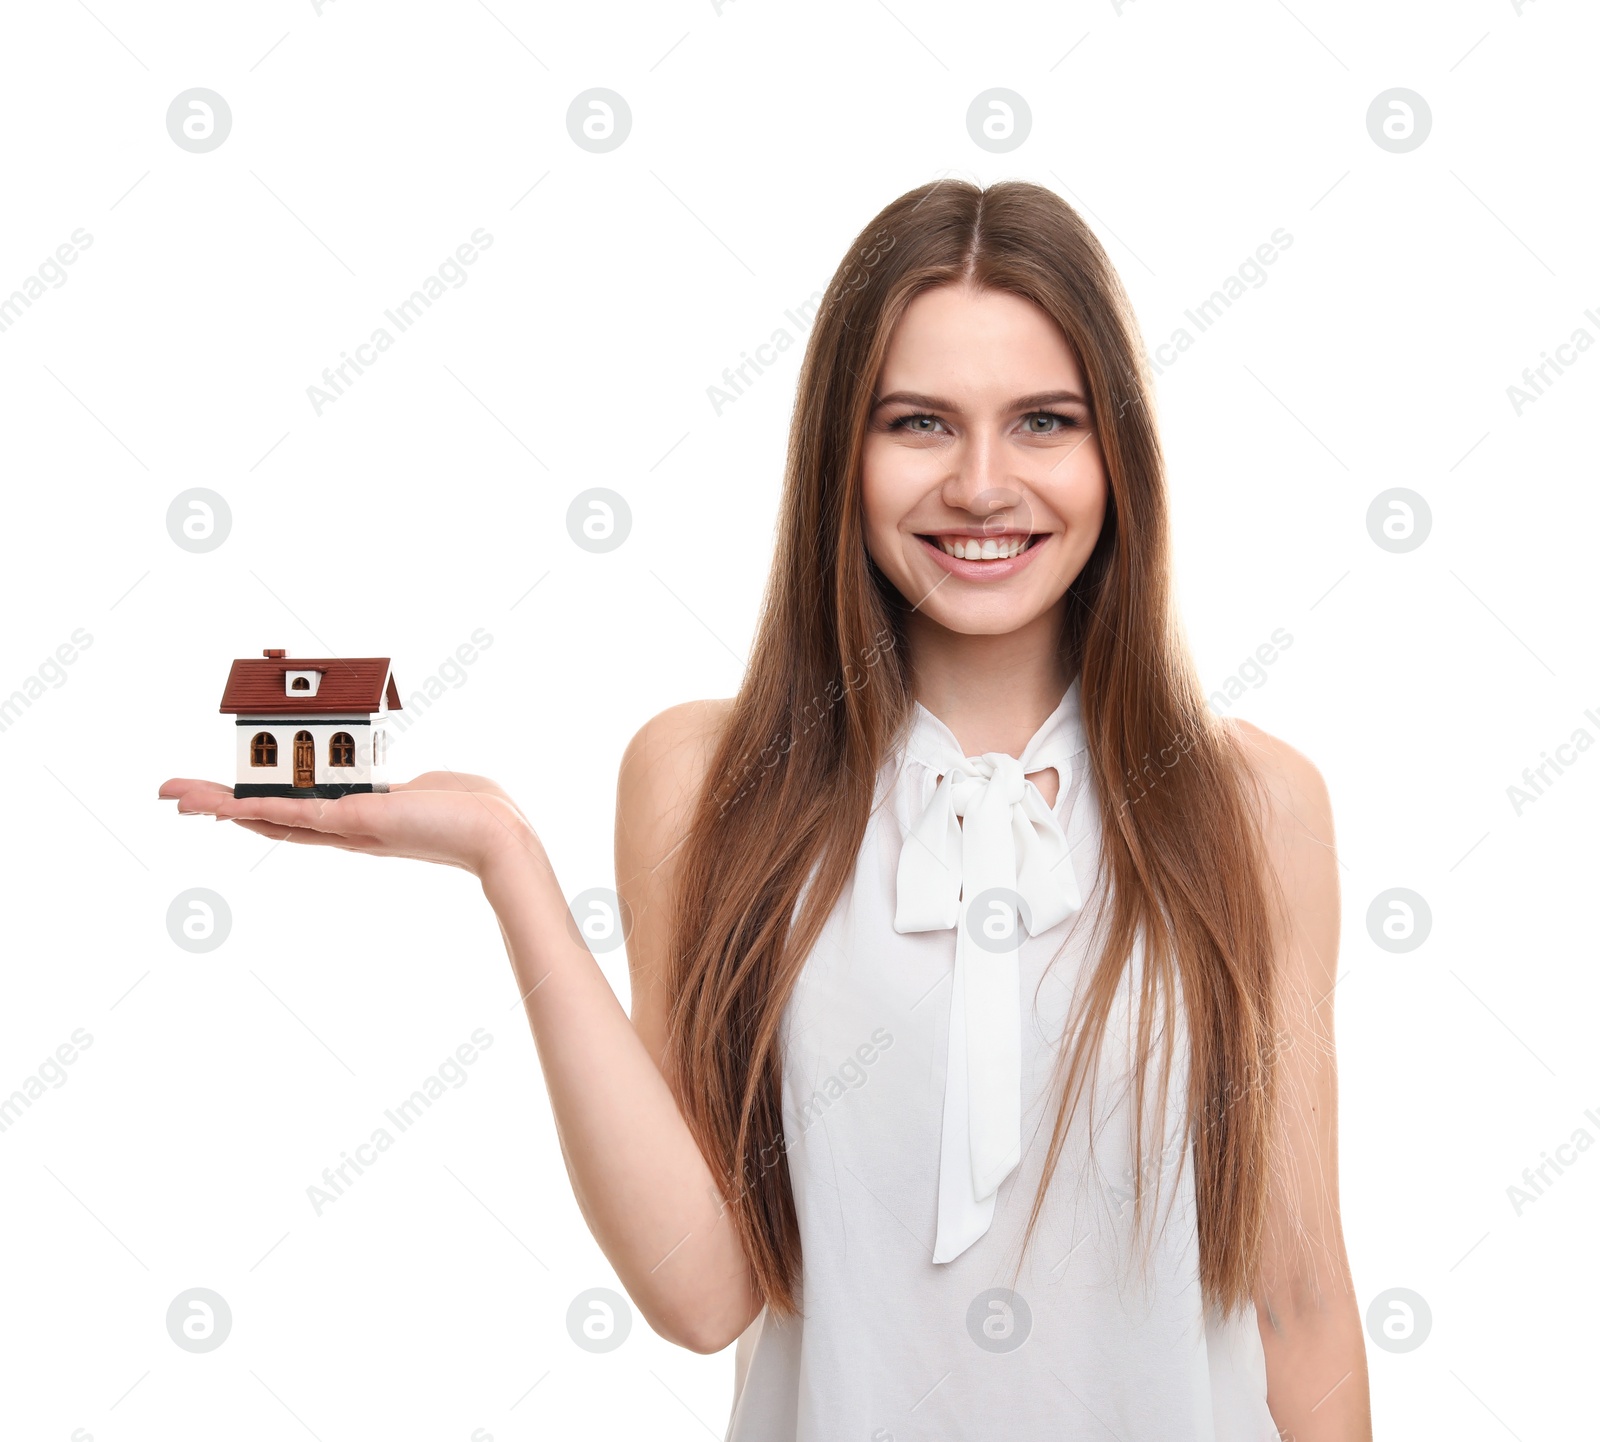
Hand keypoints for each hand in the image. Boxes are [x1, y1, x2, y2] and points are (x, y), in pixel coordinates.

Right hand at [157, 771, 545, 878]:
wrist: (497, 834)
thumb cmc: (474, 811)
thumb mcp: (427, 789)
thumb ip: (406, 790)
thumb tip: (409, 787)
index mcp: (360, 821)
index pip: (296, 814)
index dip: (257, 806)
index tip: (223, 797)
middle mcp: (346, 830)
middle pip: (270, 820)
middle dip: (221, 806)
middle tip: (175, 797)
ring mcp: (348, 828)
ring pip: (272, 818)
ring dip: (223, 805)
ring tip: (178, 798)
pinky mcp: (357, 821)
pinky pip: (297, 813)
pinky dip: (259, 808)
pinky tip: (226, 805)